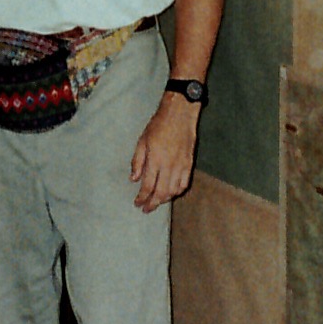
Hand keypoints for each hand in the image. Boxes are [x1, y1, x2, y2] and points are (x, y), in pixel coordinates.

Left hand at [129, 93, 199, 211]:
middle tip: (146, 209)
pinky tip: (171, 193)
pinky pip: (184, 184)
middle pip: (161, 192)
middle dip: (152, 204)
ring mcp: (181, 166)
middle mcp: (169, 165)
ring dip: (164, 200)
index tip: (137, 203)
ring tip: (156, 202)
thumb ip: (137, 161)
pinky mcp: (189, 164)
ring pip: (173, 191)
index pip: (147, 186)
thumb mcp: (142, 141)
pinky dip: (177, 192)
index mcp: (155, 159)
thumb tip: (133, 179)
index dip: (142, 198)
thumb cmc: (158, 125)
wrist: (179, 114)